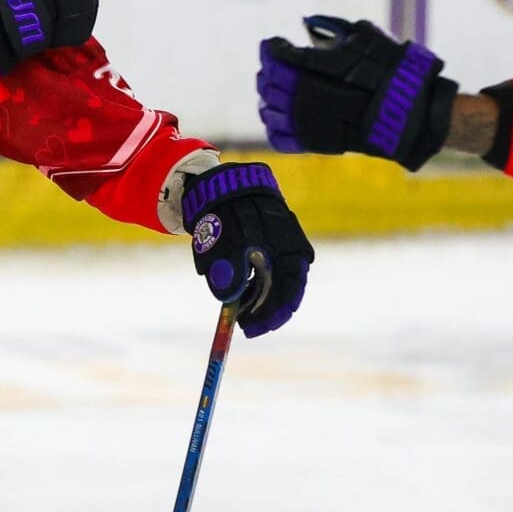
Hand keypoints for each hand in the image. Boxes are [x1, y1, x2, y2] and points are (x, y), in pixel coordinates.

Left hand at [181, 161, 312, 336]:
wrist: (222, 182)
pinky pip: (267, 270)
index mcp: (287, 244)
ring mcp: (281, 245)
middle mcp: (290, 246)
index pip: (290, 288)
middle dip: (265, 310)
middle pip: (284, 288)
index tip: (251, 328)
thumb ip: (227, 268)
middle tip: (245, 326)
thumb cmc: (223, 211)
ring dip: (259, 298)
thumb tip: (229, 298)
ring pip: (275, 280)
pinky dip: (255, 283)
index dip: (272, 313)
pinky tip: (240, 290)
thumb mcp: (222, 241)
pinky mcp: (270, 245)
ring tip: (238, 309)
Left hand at [258, 17, 457, 169]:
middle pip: (268, 81)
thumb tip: (308, 22)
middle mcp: (305, 95)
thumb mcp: (365, 36)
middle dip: (268, 70)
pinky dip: (274, 125)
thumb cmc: (390, 69)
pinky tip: (279, 116)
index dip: (272, 47)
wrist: (409, 111)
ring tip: (275, 90)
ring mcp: (307, 121)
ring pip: (267, 109)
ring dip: (268, 97)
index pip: (277, 55)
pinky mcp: (313, 143)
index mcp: (314, 67)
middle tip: (274, 65)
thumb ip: (334, 27)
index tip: (275, 43)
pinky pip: (278, 137)